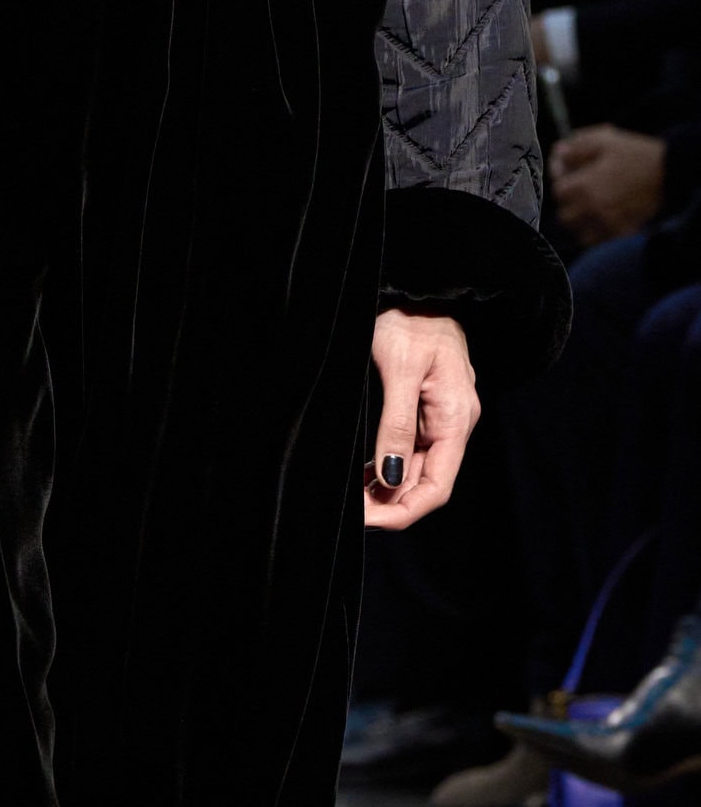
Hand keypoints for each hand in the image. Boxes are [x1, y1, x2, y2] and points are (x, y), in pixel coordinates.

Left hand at [366, 310, 478, 530]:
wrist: (417, 286)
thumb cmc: (410, 319)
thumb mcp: (400, 369)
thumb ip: (397, 424)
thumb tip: (391, 478)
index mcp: (455, 419)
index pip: (436, 488)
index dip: (403, 512)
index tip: (367, 520)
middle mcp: (452, 426)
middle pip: (424, 486)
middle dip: (388, 505)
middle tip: (350, 511)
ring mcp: (438, 421)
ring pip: (413, 473)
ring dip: (384, 492)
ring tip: (352, 498)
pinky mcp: (422, 413)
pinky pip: (406, 453)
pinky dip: (385, 471)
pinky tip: (364, 476)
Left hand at [548, 124, 665, 244]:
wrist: (668, 172)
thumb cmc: (636, 154)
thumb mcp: (606, 141)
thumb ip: (577, 147)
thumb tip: (557, 153)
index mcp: (584, 186)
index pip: (557, 191)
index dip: (563, 181)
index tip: (571, 175)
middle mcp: (591, 208)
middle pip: (564, 215)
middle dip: (569, 204)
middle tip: (581, 194)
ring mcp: (605, 223)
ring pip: (578, 231)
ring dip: (580, 221)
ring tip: (591, 208)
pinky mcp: (618, 232)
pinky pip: (596, 240)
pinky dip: (594, 232)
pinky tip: (602, 218)